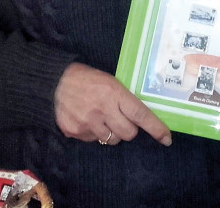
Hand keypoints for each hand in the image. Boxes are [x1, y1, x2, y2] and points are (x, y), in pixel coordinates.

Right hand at [55, 62, 171, 145]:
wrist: (53, 82)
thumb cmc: (85, 78)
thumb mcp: (109, 81)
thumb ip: (123, 98)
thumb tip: (138, 116)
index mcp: (114, 93)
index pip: (140, 114)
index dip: (156, 128)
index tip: (166, 138)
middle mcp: (103, 110)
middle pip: (128, 134)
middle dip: (129, 129)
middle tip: (121, 119)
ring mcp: (88, 123)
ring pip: (112, 140)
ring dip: (112, 132)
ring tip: (101, 118)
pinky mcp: (75, 132)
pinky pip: (93, 140)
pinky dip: (94, 133)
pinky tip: (86, 119)